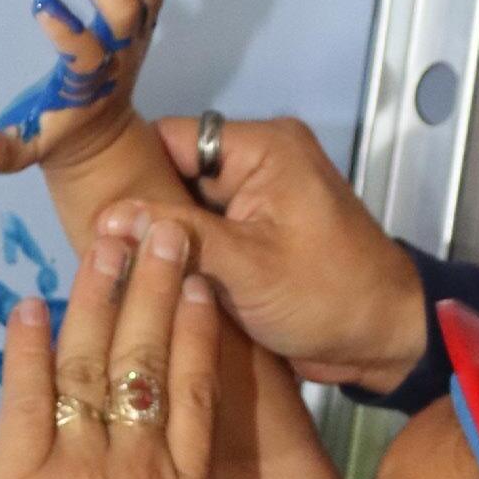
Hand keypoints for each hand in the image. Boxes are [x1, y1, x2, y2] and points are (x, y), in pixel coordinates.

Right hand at [0, 0, 162, 175]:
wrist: (103, 139)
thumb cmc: (56, 137)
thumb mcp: (24, 150)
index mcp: (88, 88)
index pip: (87, 58)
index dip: (70, 31)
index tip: (42, 0)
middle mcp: (119, 59)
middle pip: (124, 10)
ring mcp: (136, 38)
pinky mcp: (143, 22)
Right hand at [102, 116, 428, 389]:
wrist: (385, 341)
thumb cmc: (328, 297)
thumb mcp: (247, 267)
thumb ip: (178, 235)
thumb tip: (105, 215)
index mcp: (263, 147)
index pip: (172, 138)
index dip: (132, 172)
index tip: (93, 215)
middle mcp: (259, 159)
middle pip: (175, 171)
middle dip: (144, 211)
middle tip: (104, 252)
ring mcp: (258, 197)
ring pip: (185, 206)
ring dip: (162, 238)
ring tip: (120, 269)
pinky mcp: (257, 231)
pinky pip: (205, 230)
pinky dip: (184, 253)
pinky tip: (152, 279)